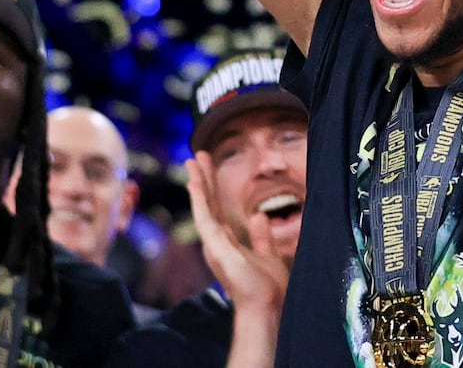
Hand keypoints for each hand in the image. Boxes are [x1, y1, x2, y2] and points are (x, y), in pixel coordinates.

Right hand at [185, 151, 288, 313]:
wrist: (266, 307)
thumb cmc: (268, 288)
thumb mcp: (269, 255)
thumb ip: (262, 237)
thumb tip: (259, 216)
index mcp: (228, 244)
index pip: (217, 210)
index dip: (212, 188)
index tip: (208, 167)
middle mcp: (217, 242)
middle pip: (208, 204)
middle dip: (203, 179)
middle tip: (197, 155)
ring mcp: (214, 244)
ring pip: (203, 206)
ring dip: (198, 182)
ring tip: (193, 160)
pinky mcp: (215, 246)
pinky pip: (204, 217)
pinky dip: (198, 199)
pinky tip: (194, 182)